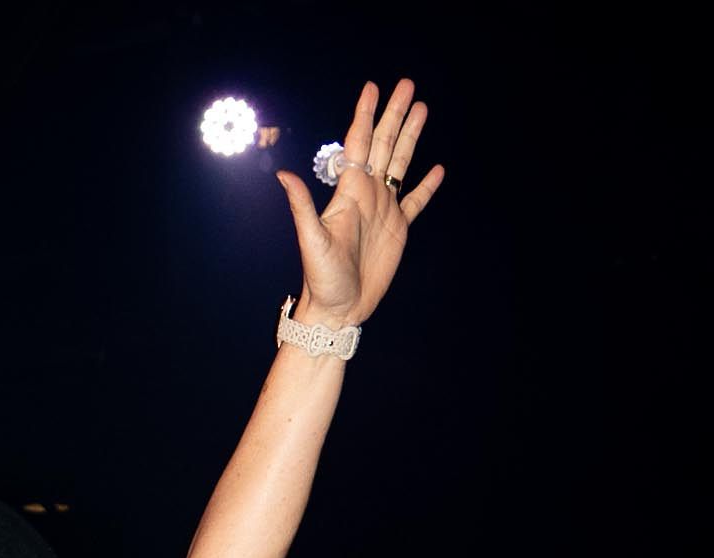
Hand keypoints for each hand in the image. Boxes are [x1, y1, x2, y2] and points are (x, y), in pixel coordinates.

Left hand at [275, 79, 443, 328]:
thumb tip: (283, 174)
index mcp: (348, 192)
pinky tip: (437, 169)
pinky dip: (427, 186)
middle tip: (407, 84)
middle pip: (384, 144)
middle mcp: (367, 194)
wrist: (338, 309)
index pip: (357, 144)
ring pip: (401, 164)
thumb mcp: (311, 240)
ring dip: (411, 137)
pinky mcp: (398, 229)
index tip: (372, 88)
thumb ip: (302, 205)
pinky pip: (416, 202)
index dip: (364, 115)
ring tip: (422, 109)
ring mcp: (384, 210)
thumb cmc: (321, 278)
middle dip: (394, 114)